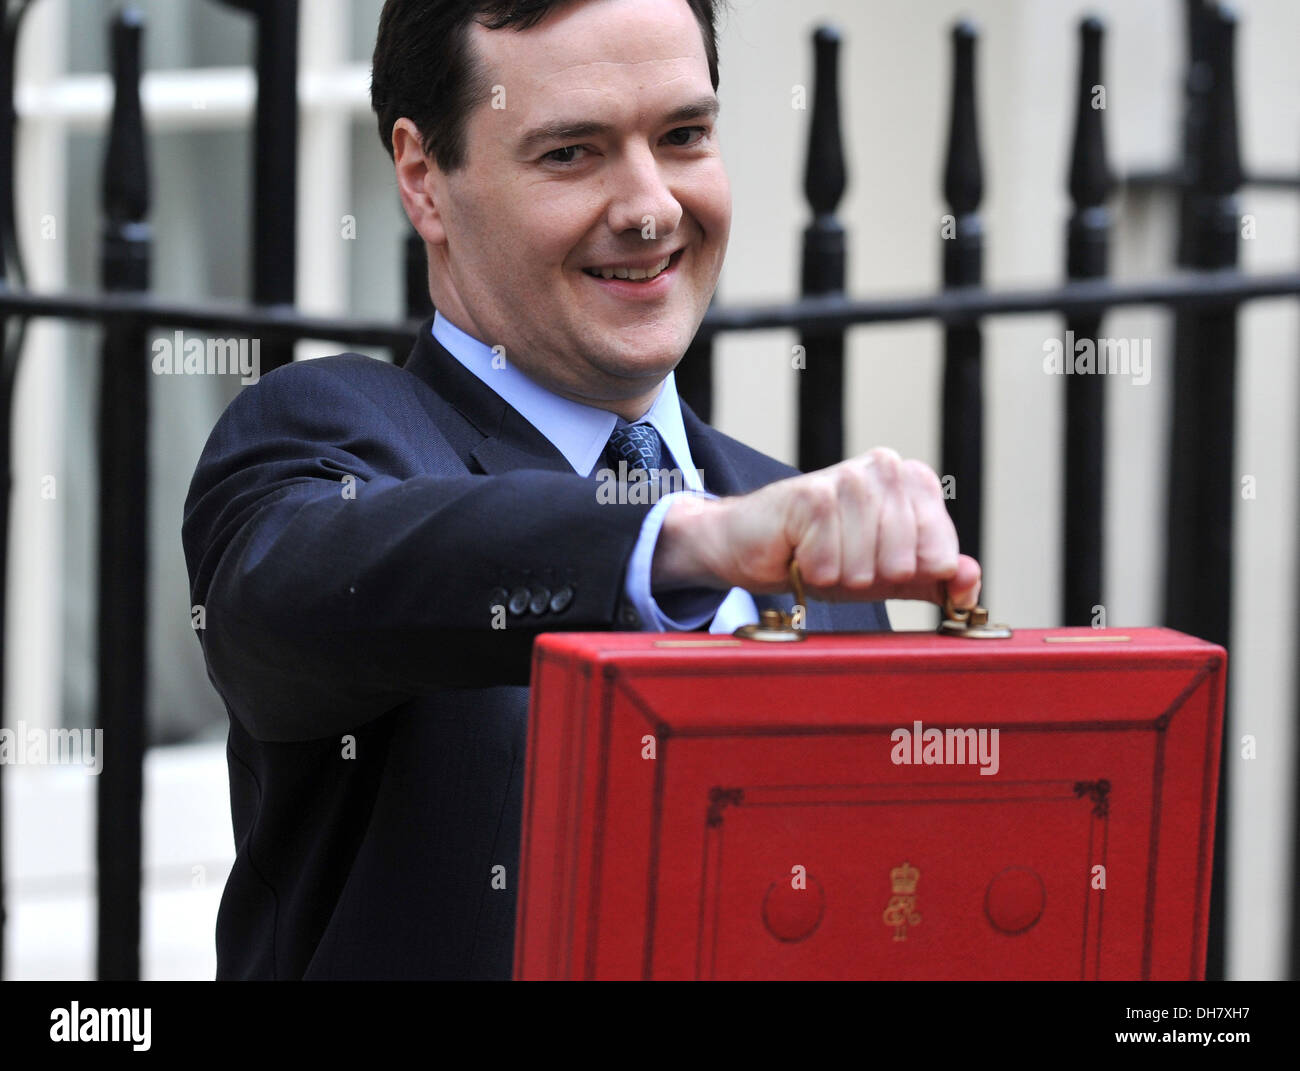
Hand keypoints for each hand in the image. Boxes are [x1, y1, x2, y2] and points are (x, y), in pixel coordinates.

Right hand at [653, 447, 980, 607]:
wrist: (756, 547)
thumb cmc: (825, 556)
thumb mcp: (889, 574)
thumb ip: (937, 578)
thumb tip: (970, 580)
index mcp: (915, 482)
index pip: (942, 554)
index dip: (908, 575)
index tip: (878, 563)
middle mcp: (888, 468)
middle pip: (907, 561)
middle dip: (871, 577)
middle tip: (843, 560)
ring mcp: (850, 476)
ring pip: (871, 563)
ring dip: (841, 575)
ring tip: (821, 556)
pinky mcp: (813, 494)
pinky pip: (832, 561)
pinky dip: (814, 570)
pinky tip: (800, 551)